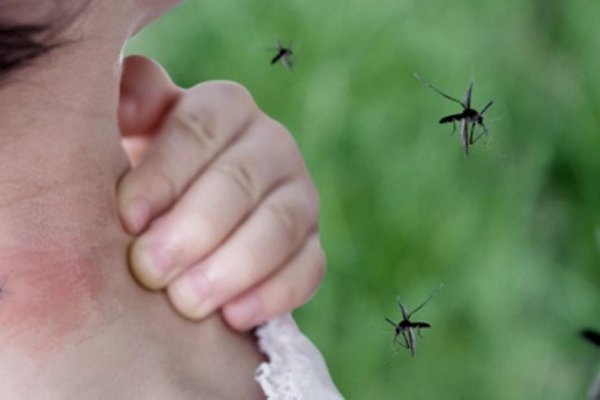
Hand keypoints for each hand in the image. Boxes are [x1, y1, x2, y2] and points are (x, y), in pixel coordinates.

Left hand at [117, 55, 323, 330]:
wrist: (188, 222)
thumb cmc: (153, 178)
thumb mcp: (134, 133)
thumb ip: (131, 105)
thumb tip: (127, 93)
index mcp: (224, 108)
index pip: (198, 130)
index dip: (163, 175)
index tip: (127, 218)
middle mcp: (271, 145)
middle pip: (240, 181)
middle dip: (193, 229)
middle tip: (148, 270)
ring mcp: (299, 196)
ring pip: (280, 226)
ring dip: (232, 267)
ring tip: (186, 303)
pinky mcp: (312, 244)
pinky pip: (308, 268)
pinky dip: (273, 294)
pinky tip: (233, 317)